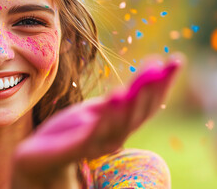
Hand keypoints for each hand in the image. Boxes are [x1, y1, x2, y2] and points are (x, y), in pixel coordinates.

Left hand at [13, 56, 181, 178]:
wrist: (39, 157)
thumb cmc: (68, 133)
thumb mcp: (95, 112)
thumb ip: (115, 103)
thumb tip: (138, 81)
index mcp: (120, 126)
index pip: (148, 105)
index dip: (163, 84)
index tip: (177, 60)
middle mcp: (115, 136)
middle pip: (139, 113)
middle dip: (153, 88)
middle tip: (164, 65)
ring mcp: (97, 143)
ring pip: (121, 121)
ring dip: (135, 98)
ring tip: (146, 76)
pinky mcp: (77, 147)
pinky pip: (95, 131)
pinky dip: (107, 115)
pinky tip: (115, 97)